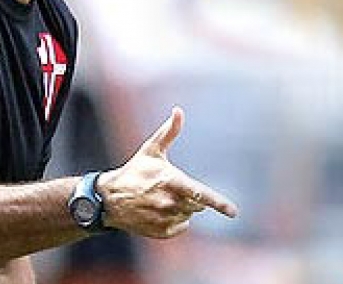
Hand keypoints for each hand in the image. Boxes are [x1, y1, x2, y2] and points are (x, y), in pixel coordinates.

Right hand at [96, 107, 238, 237]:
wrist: (110, 200)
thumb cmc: (134, 172)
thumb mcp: (151, 150)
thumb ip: (169, 132)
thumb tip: (178, 111)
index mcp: (170, 182)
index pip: (200, 194)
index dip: (218, 203)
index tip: (233, 212)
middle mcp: (168, 203)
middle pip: (197, 204)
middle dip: (192, 197)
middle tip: (173, 188)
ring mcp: (164, 219)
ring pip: (189, 215)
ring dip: (183, 207)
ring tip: (164, 198)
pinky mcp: (161, 232)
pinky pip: (180, 227)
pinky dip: (176, 220)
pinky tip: (161, 211)